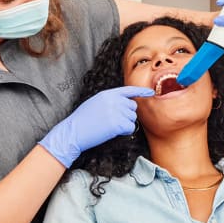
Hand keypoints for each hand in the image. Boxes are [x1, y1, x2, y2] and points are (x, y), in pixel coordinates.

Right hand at [38, 86, 153, 167]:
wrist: (73, 131)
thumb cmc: (82, 120)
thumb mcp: (95, 103)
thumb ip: (110, 101)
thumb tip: (125, 104)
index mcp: (108, 94)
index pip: (128, 90)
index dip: (141, 92)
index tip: (151, 93)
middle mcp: (114, 100)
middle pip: (133, 107)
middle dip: (127, 115)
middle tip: (114, 121)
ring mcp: (116, 111)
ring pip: (132, 118)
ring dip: (125, 124)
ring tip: (110, 126)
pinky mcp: (117, 123)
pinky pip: (130, 127)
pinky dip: (125, 131)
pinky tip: (113, 132)